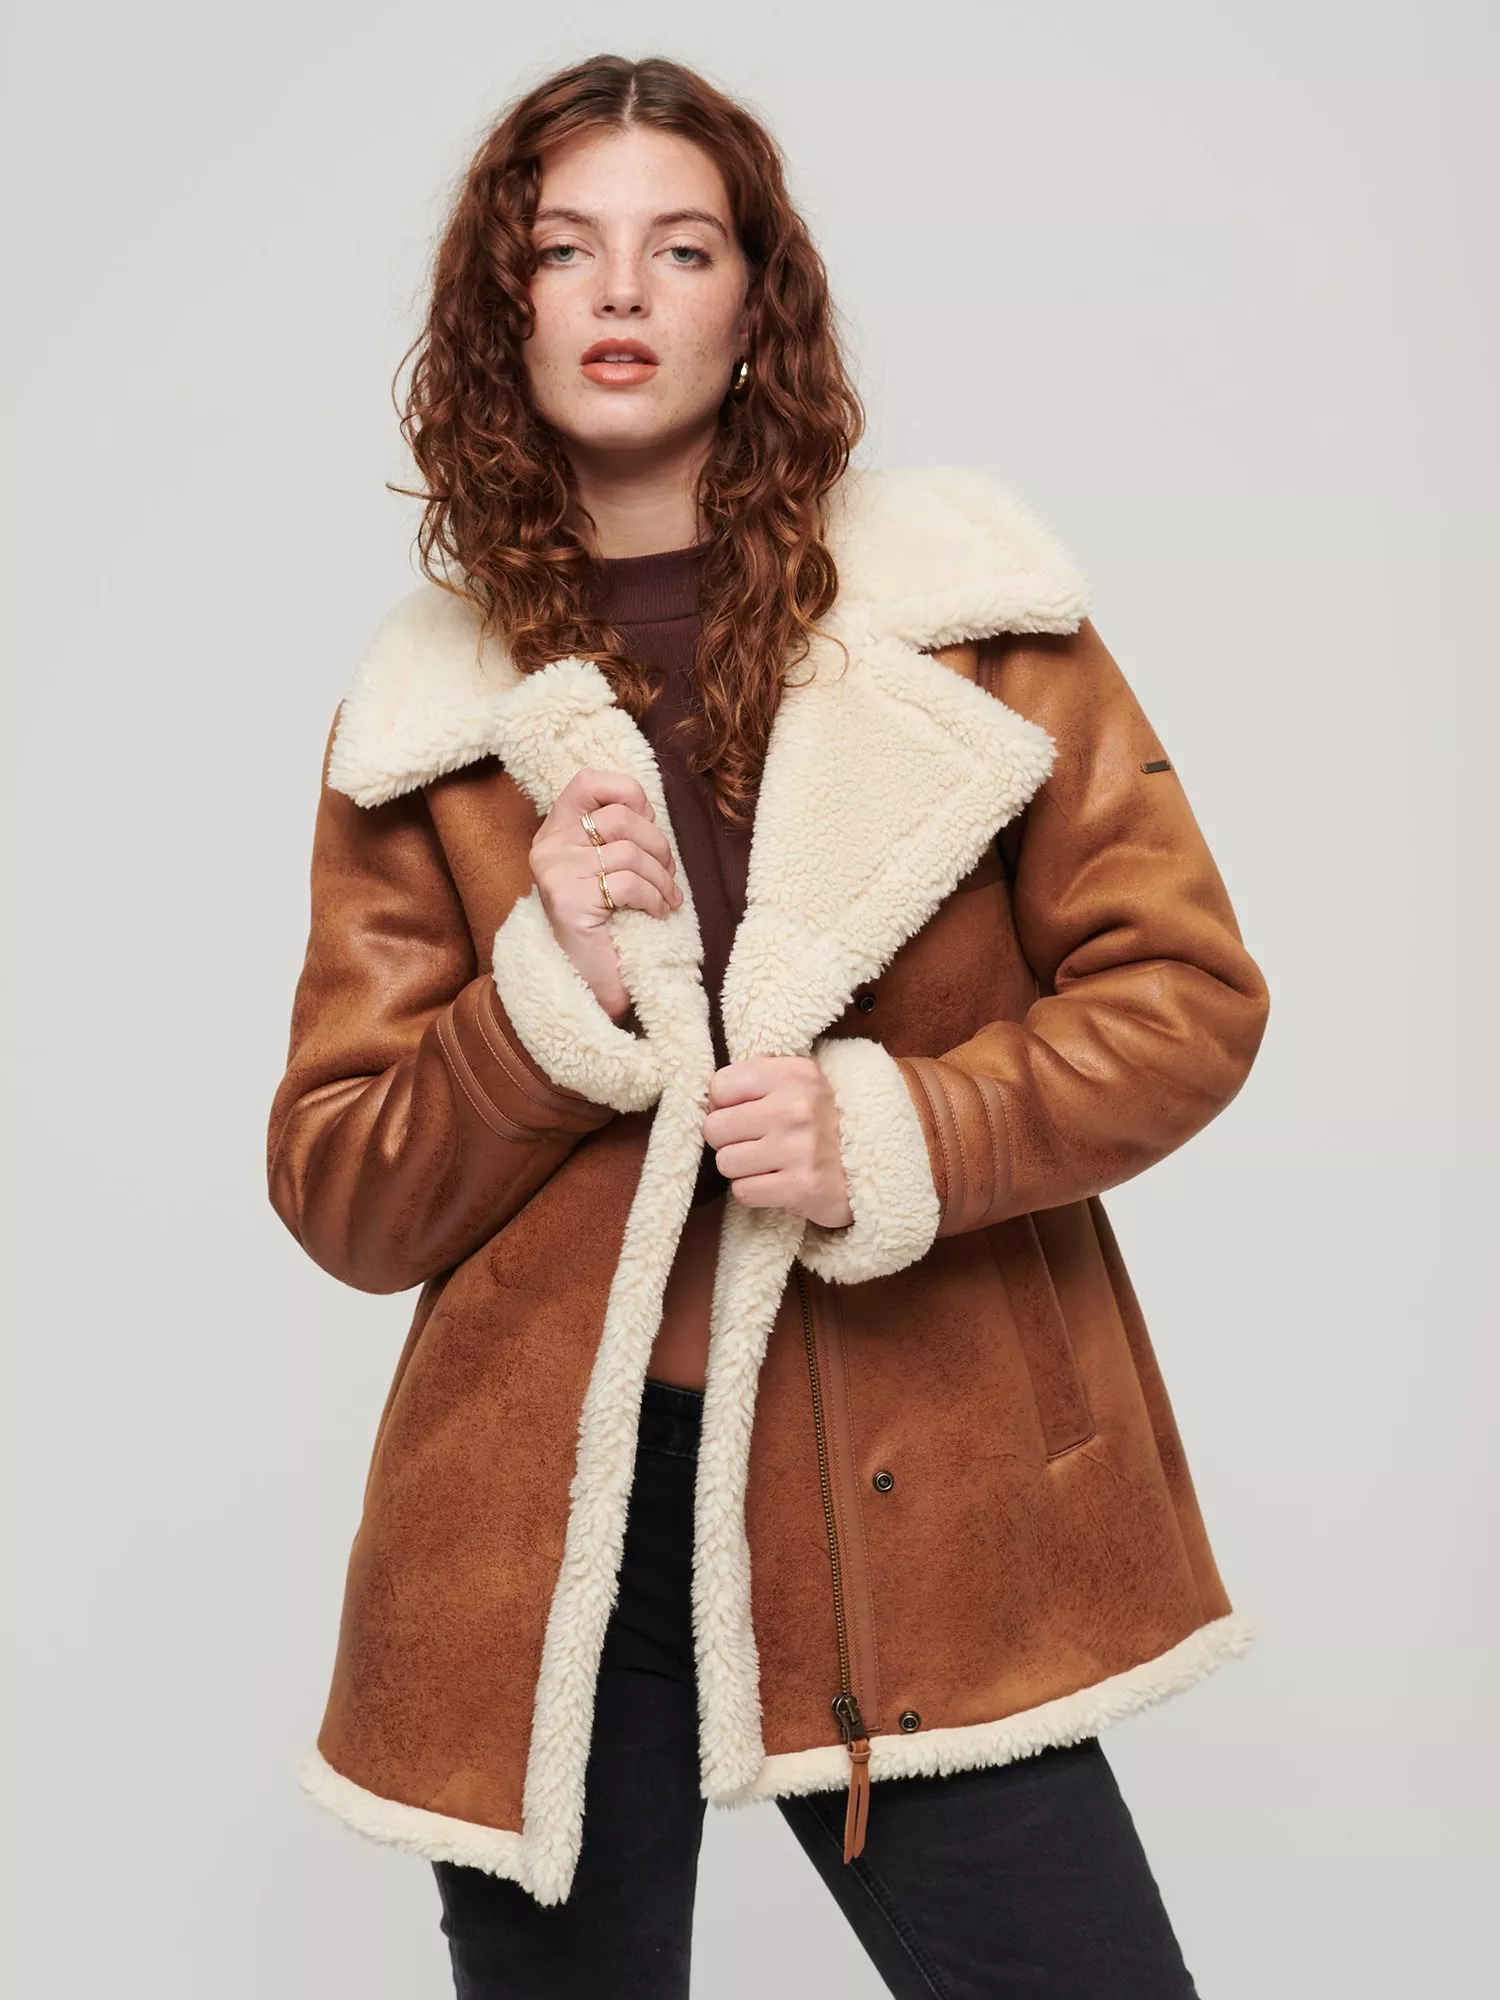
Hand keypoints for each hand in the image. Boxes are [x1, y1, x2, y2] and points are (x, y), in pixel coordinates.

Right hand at [530, 768, 682, 1019]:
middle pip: (619, 817)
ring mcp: (555, 872)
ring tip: (666, 898)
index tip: (647, 823)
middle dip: (658, 845)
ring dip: (662, 878)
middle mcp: (548, 847)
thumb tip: (650, 810)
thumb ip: (619, 833)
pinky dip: (654, 898)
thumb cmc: (605, 922)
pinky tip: (657, 912)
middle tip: (668, 873)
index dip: (628, 793)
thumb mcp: (607, 866)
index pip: (589, 782)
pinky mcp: (568, 900)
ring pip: (629, 852)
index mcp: (555, 831)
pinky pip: (628, 883)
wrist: (588, 982)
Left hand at [701, 1055, 853, 1227]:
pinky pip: (743, 1191)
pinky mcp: (802, 1187)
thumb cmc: (821, 1121)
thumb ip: (757, 1076)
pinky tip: (776, 1183)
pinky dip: (754, 1191)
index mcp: (794, 1074)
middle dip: (729, 1140)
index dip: (724, 1105)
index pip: (719, 1087)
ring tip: (768, 1163)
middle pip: (714, 1128)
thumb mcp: (800, 1083)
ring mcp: (800, 1148)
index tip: (745, 1113)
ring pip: (725, 1162)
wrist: (874, 1162)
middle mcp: (797, 1107)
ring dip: (741, 1168)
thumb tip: (708, 1099)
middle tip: (755, 1143)